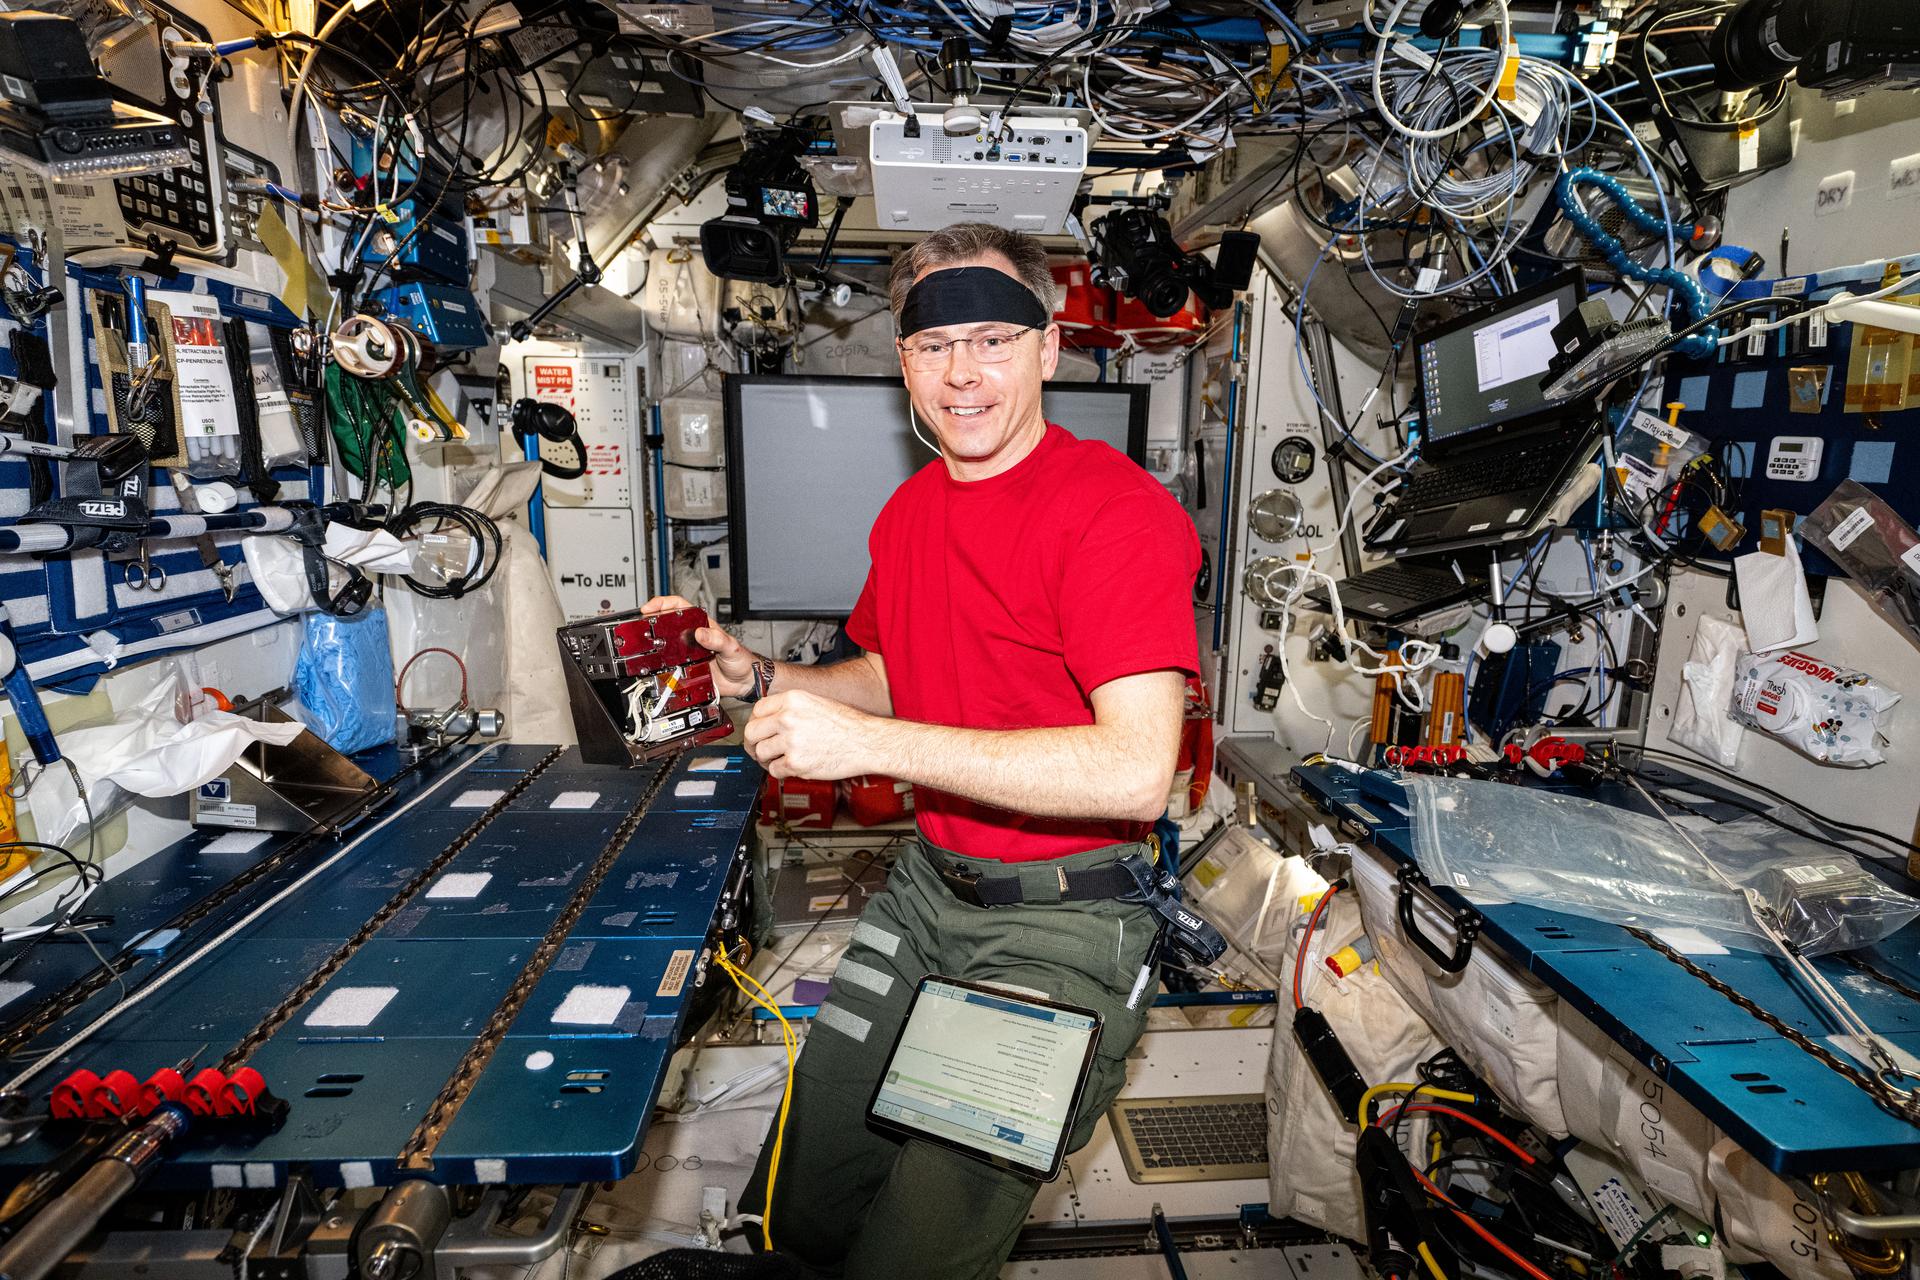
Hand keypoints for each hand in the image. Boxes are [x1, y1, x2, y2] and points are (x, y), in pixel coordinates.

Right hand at [641, 594, 754, 697]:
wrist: (745, 682)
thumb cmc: (742, 660)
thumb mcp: (731, 647)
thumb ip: (717, 639)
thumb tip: (701, 632)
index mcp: (702, 626)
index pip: (679, 607)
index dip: (663, 604)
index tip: (650, 608)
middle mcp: (692, 638)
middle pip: (667, 624)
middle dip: (652, 622)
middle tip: (640, 626)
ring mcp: (688, 654)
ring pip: (666, 645)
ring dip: (654, 645)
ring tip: (643, 645)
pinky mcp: (686, 669)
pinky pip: (670, 666)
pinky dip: (661, 666)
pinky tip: (655, 667)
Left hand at [743, 690, 874, 780]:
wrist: (867, 742)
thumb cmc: (846, 724)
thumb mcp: (815, 703)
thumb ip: (790, 709)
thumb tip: (768, 721)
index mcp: (792, 699)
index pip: (757, 710)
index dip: (756, 722)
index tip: (759, 730)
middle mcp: (788, 718)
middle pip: (752, 732)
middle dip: (753, 743)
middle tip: (759, 749)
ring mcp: (791, 741)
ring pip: (761, 753)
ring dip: (767, 759)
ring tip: (779, 759)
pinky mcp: (796, 763)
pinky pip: (774, 770)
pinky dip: (780, 771)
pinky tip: (791, 766)